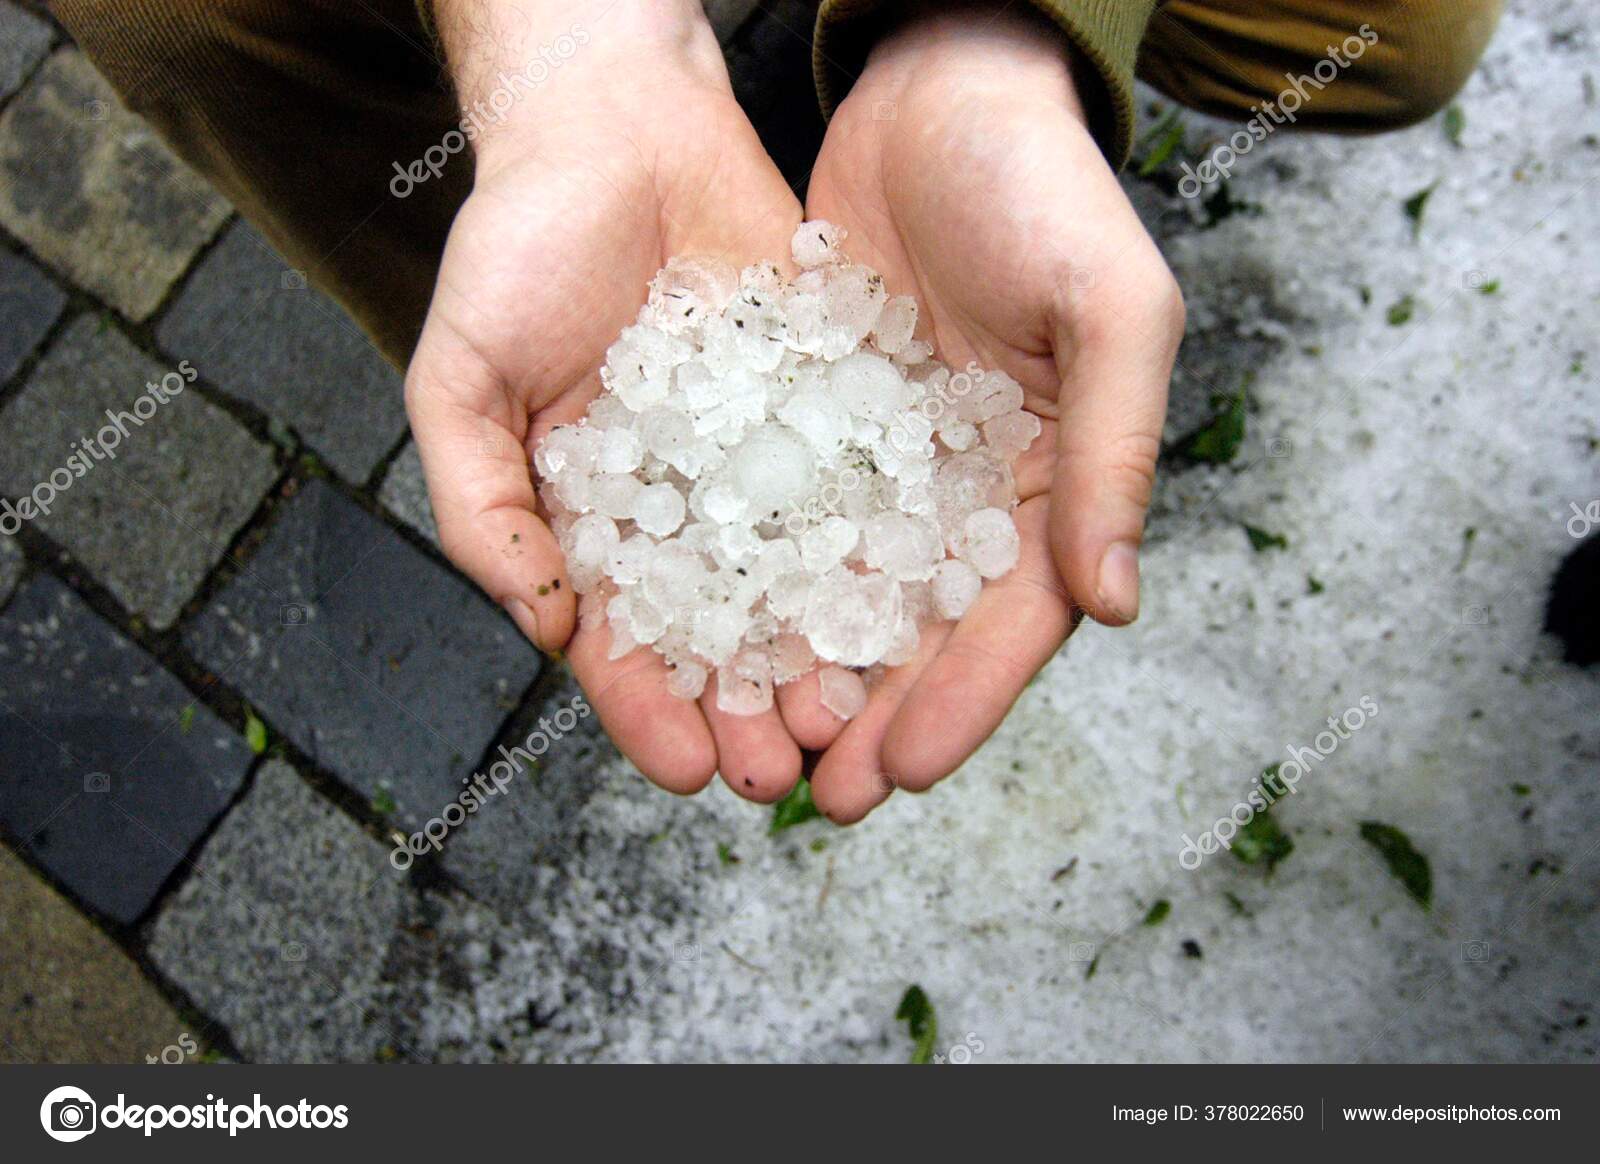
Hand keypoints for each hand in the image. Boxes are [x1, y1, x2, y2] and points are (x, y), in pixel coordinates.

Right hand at [406, 1, 810, 799]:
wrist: (619, 127)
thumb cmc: (519, 247)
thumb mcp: (463, 377)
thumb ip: (483, 506)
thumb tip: (539, 626)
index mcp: (591, 518)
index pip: (619, 640)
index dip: (649, 710)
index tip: (687, 772)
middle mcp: (681, 505)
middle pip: (718, 632)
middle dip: (748, 707)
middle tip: (788, 773)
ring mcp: (754, 459)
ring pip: (793, 579)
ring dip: (818, 657)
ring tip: (852, 720)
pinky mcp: (820, 404)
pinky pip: (851, 485)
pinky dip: (873, 548)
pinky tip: (902, 606)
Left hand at [803, 3, 1185, 820]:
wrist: (942, 90)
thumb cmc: (1044, 189)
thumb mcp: (1107, 310)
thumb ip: (1113, 453)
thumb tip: (1115, 605)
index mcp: (1055, 479)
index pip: (1016, 620)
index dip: (964, 703)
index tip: (902, 772)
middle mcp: (974, 487)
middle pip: (927, 630)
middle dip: (875, 717)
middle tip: (816, 793)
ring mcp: (896, 460)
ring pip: (853, 592)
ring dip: (810, 672)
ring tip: (757, 741)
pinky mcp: (823, 420)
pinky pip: (789, 517)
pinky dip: (759, 580)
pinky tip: (713, 631)